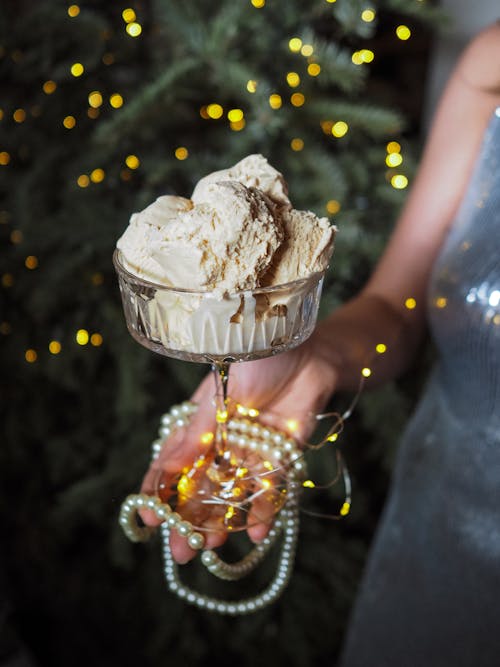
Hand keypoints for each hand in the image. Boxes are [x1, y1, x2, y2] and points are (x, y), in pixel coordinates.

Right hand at [140, 331, 336, 562]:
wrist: (310, 349)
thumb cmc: (256, 357)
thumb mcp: (219, 392)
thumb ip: (197, 431)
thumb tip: (167, 469)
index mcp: (200, 422)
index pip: (172, 462)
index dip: (158, 491)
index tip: (147, 519)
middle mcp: (222, 441)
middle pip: (200, 487)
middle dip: (189, 519)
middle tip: (182, 551)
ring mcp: (251, 450)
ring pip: (231, 494)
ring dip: (223, 521)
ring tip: (213, 546)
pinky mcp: (281, 455)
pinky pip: (270, 488)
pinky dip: (264, 510)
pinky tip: (256, 532)